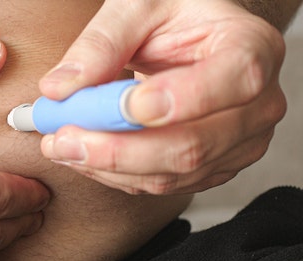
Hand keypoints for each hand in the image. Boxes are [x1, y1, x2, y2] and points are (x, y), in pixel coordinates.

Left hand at [38, 0, 286, 194]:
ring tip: (61, 145)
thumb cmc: (173, 18)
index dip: (178, 100)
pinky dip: (116, 174)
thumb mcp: (137, 9)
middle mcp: (257, 104)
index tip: (121, 105)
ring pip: (171, 174)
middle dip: (118, 148)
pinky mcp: (213, 168)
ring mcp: (239, 144)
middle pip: (193, 145)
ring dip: (107, 166)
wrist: (189, 40)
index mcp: (252, 49)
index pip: (234, 81)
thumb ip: (101, 43)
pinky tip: (85, 155)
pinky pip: (162, 184)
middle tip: (64, 138)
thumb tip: (60, 88)